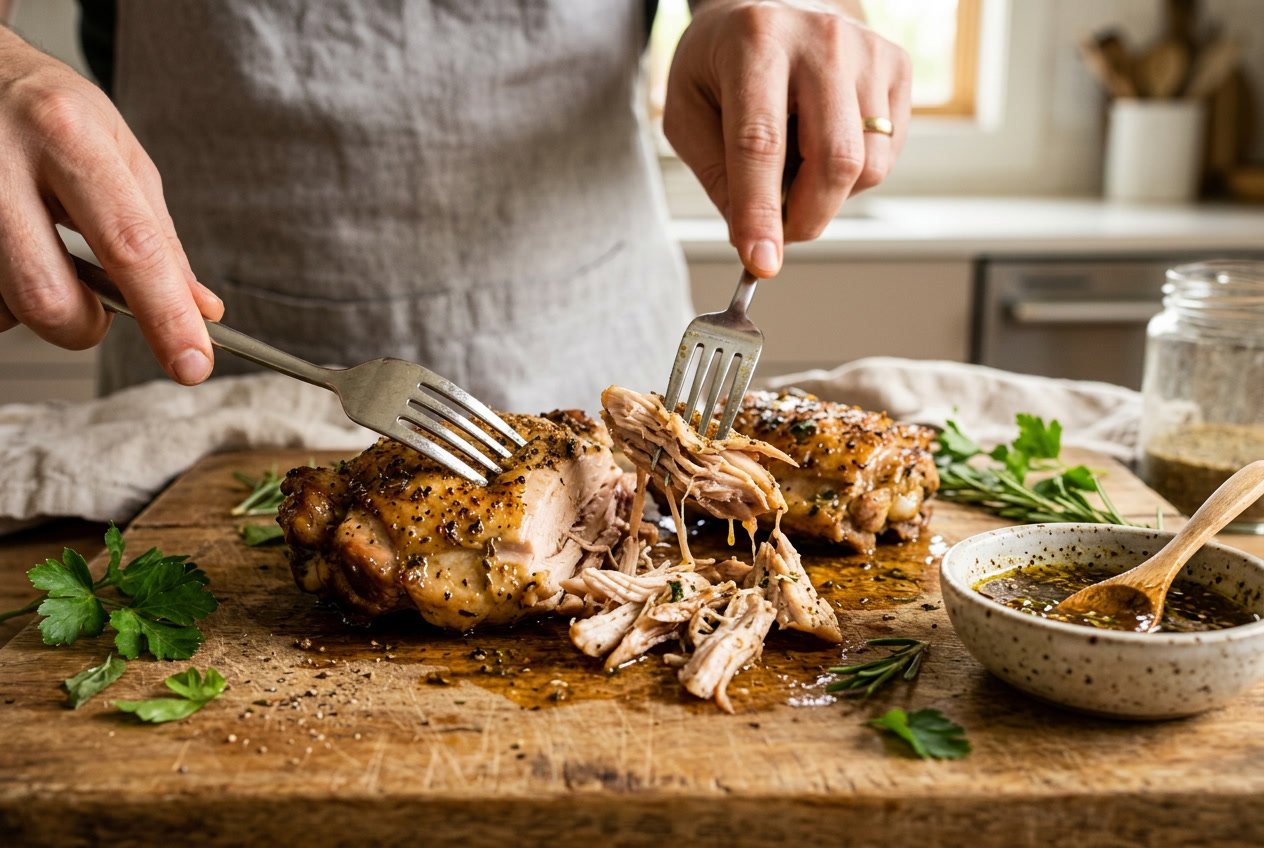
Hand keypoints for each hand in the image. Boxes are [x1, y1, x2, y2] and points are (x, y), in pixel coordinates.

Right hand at [0, 28, 221, 383]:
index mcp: (67, 137)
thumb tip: (202, 310)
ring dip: (37, 303)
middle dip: (84, 326)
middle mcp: (1, 162)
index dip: (165, 315)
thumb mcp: (118, 153)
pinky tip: (10, 250)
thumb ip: (159, 236)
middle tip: (96, 306)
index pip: (129, 246)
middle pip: (48, 298)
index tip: (192, 365)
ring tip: (39, 249)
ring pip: (6, 306)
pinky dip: (5, 295)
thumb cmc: (49, 113)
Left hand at [663, 0, 911, 277]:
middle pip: (833, 160)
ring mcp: (867, 51)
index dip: (761, 210)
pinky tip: (821, 145)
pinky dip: (851, 175)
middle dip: (805, 218)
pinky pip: (886, 156)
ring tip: (795, 167)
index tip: (761, 261)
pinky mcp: (896, 67)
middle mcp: (820, 39)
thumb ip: (717, 176)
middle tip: (777, 232)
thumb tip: (755, 240)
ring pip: (867, 167)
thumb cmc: (722, 65)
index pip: (760, 141)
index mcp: (755, 43)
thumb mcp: (687, 111)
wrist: (771, 5)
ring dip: (827, 197)